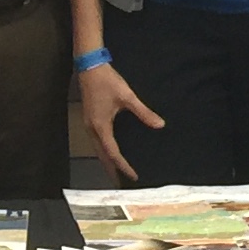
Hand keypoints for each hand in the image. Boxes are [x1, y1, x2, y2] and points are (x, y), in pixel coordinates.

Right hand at [76, 62, 164, 182]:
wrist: (89, 66)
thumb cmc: (108, 81)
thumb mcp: (128, 97)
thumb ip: (144, 112)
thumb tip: (159, 125)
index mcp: (101, 126)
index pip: (113, 153)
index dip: (123, 166)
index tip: (133, 176)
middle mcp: (92, 129)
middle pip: (102, 155)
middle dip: (111, 169)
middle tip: (121, 182)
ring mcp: (88, 124)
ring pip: (97, 149)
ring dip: (106, 161)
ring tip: (116, 171)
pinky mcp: (89, 119)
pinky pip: (96, 141)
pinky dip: (103, 150)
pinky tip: (109, 151)